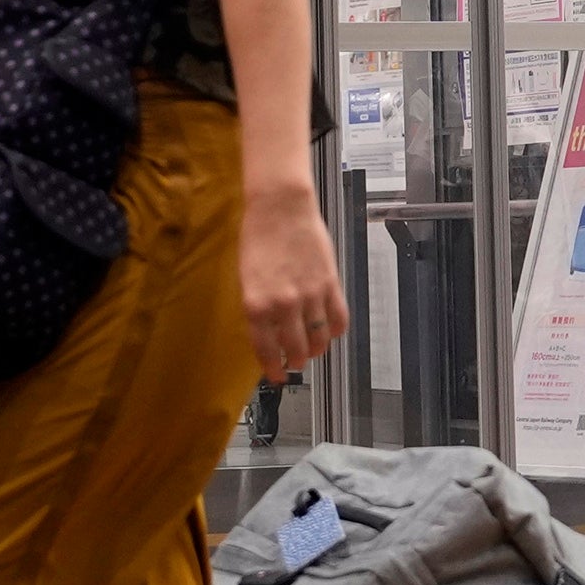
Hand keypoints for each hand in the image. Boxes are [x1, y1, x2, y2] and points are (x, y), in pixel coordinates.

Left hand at [238, 181, 350, 381]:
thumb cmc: (258, 237)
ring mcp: (309, 296)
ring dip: (316, 350)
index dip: (272, 368)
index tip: (276, 376)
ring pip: (319, 340)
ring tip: (313, 350)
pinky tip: (330, 331)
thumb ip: (257, 308)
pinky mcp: (330, 284)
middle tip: (296, 363)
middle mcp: (283, 306)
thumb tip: (267, 333)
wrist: (280, 207)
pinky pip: (338, 319)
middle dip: (296, 362)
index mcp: (256, 305)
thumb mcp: (246, 278)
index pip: (266, 350)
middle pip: (296, 350)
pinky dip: (336, 331)